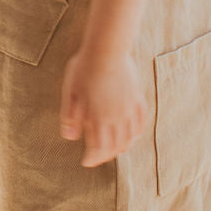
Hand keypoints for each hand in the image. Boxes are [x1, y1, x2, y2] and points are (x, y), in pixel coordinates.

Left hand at [59, 47, 146, 167]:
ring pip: (131, 136)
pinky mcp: (137, 98)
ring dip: (123, 147)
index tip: (86, 162)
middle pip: (116, 146)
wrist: (107, 48)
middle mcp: (116, 116)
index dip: (92, 158)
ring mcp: (129, 108)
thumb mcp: (70, 91)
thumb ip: (69, 116)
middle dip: (106, 155)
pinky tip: (132, 134)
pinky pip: (141, 121)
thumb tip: (70, 138)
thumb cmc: (84, 68)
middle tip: (98, 157)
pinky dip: (137, 133)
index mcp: (98, 117)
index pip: (99, 148)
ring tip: (116, 150)